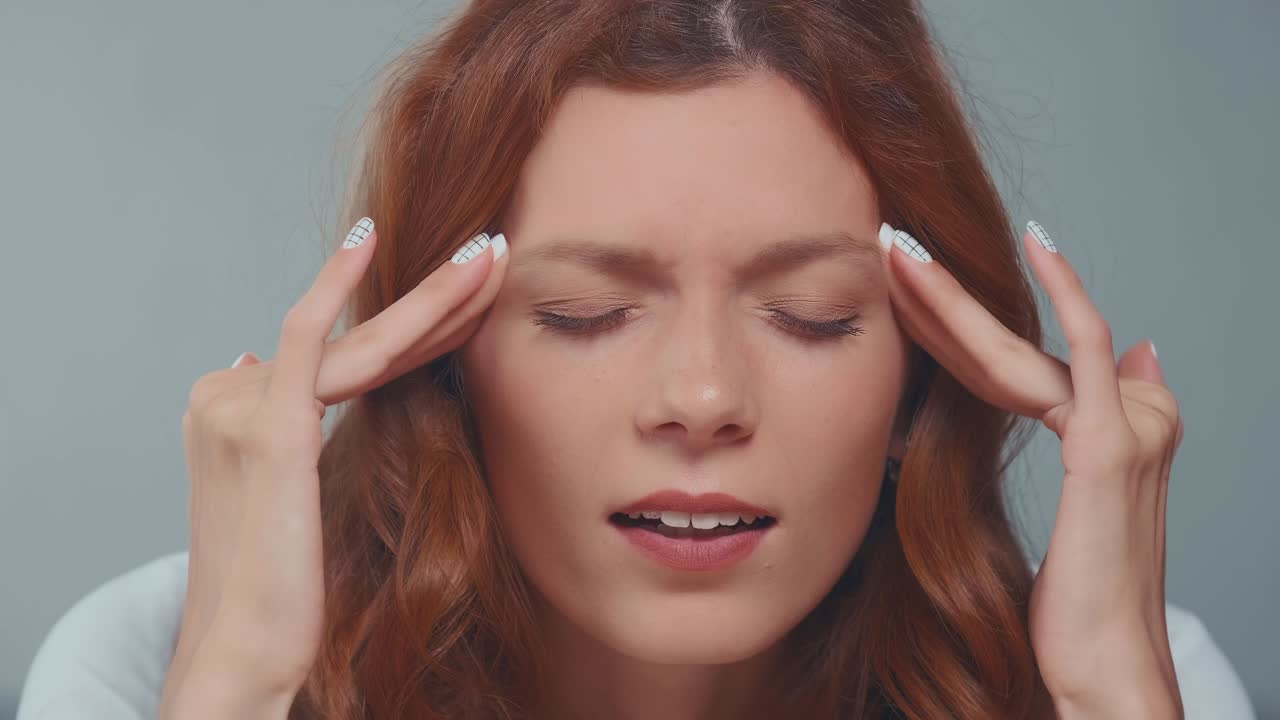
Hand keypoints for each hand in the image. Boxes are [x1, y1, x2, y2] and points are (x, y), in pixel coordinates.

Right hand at [161, 220, 509, 715]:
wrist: (240, 650)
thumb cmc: (276, 587)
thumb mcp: (280, 496)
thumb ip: (280, 427)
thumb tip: (265, 364)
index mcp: (235, 406)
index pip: (349, 353)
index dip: (419, 324)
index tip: (473, 299)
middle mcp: (230, 394)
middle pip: (358, 339)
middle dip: (435, 297)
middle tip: (490, 250)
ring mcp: (242, 406)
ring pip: (358, 338)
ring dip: (434, 295)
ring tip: (487, 253)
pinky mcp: (266, 429)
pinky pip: (309, 336)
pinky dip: (338, 285)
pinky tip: (371, 239)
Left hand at [878, 221, 1183, 716]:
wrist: (1104, 665)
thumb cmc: (1072, 606)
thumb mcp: (1062, 515)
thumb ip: (1065, 441)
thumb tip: (1098, 367)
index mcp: (1110, 429)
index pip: (1012, 364)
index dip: (948, 326)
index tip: (892, 293)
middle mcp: (1132, 413)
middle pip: (1014, 345)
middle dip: (941, 297)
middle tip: (888, 243)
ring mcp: (1131, 422)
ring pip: (1027, 342)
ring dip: (953, 294)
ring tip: (899, 247)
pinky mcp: (1119, 441)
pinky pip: (1090, 345)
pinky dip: (1065, 292)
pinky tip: (1036, 245)